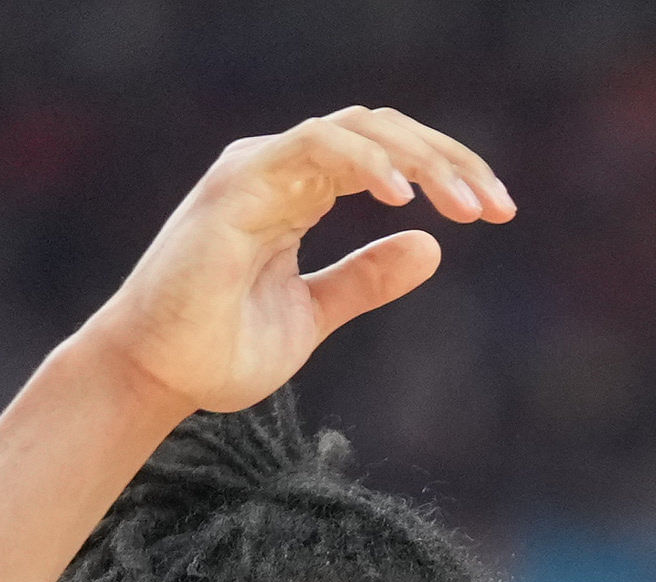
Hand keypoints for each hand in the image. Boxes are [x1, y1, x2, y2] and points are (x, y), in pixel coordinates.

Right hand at [76, 108, 513, 420]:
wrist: (155, 378)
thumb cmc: (219, 349)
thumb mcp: (315, 312)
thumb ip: (366, 279)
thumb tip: (432, 247)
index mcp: (297, 191)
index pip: (386, 154)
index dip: (446, 172)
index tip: (500, 212)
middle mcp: (278, 168)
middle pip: (381, 130)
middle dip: (449, 161)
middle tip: (501, 207)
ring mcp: (255, 170)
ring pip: (355, 128)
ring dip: (421, 161)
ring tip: (468, 207)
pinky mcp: (237, 187)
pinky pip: (313, 150)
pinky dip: (364, 164)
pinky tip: (404, 199)